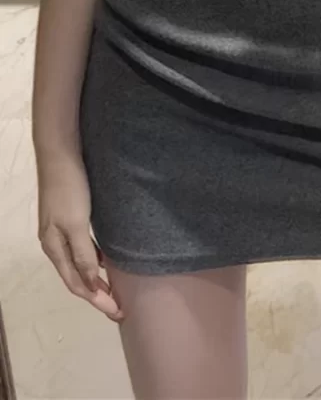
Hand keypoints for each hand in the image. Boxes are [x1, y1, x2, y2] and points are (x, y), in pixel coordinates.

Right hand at [37, 149, 122, 321]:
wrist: (61, 155)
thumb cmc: (70, 189)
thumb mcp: (76, 224)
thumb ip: (82, 255)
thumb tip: (91, 286)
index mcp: (54, 248)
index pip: (76, 284)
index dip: (96, 300)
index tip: (117, 312)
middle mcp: (54, 244)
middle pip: (76, 278)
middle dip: (97, 295)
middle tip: (119, 308)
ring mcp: (60, 231)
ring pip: (79, 264)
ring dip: (96, 279)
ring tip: (114, 290)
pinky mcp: (69, 218)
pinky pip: (82, 249)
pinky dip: (94, 260)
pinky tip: (107, 260)